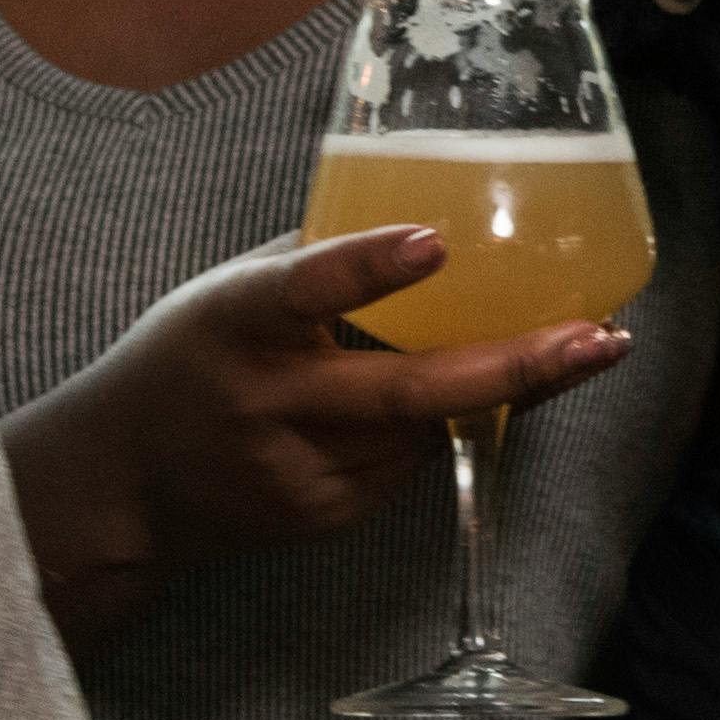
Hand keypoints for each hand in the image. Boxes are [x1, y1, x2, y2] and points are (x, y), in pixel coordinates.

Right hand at [11, 228, 633, 642]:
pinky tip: (488, 390)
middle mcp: (268, 403)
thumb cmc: (187, 360)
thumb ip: (314, 263)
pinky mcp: (328, 515)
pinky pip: (413, 461)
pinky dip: (452, 422)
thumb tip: (424, 204)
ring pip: (430, 428)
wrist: (121, 490)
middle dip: (515, 367)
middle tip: (597, 338)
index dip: (368, 268)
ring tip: (583, 347)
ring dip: (512, 388)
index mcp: (234, 323)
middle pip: (405, 393)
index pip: (302, 289)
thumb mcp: (226, 294)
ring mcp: (301, 473)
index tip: (435, 241)